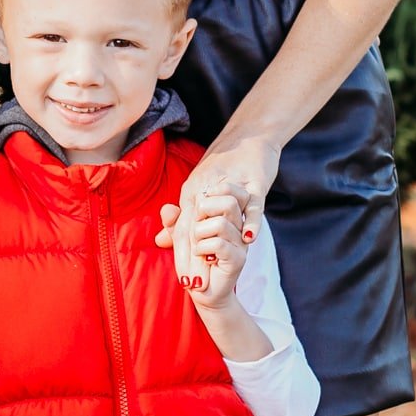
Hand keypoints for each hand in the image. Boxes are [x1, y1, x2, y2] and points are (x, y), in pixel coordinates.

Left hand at [155, 135, 278, 288]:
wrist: (248, 137)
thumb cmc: (223, 170)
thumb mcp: (198, 195)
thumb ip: (181, 220)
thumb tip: (160, 241)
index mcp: (193, 192)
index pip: (185, 226)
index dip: (183, 252)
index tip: (185, 279)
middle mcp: (208, 189)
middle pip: (197, 221)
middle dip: (196, 253)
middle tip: (196, 276)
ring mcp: (233, 190)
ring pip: (221, 213)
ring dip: (219, 233)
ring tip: (215, 253)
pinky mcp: (256, 188)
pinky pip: (253, 207)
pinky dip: (251, 222)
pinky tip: (249, 237)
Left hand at [176, 186, 248, 306]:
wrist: (202, 290)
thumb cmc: (193, 259)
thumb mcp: (180, 235)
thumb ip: (173, 220)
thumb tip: (167, 209)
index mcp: (228, 217)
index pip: (226, 191)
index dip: (206, 199)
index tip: (196, 214)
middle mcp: (238, 227)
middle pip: (228, 202)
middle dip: (203, 212)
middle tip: (197, 230)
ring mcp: (240, 243)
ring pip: (219, 223)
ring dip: (199, 235)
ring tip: (199, 247)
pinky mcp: (238, 259)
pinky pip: (218, 244)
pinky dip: (202, 249)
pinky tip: (203, 257)